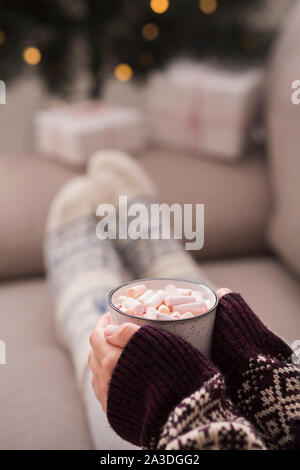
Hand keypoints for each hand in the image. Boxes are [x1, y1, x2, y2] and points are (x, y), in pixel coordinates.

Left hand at [89, 288, 231, 411]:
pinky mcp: (115, 414)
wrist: (186, 414)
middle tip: (116, 331)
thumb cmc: (175, 372)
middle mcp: (104, 381)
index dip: (103, 323)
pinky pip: (103, 391)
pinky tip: (122, 374)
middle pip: (94, 354)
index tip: (112, 316)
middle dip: (102, 340)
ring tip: (120, 352)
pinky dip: (108, 378)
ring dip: (104, 359)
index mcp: (111, 361)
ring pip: (97, 373)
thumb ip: (128, 333)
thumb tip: (107, 330)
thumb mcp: (155, 342)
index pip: (96, 336)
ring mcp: (108, 399)